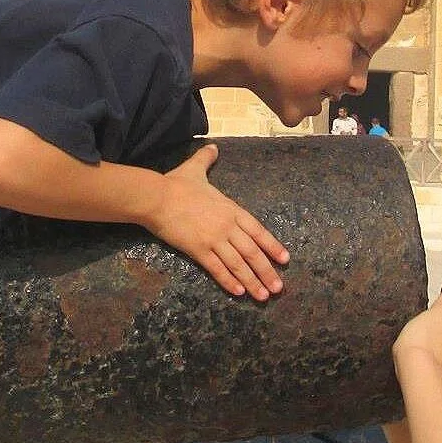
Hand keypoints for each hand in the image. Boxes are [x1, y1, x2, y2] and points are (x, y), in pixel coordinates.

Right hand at [147, 144, 290, 300]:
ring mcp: (213, 239)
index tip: (285, 260)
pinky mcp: (198, 250)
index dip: (272, 246)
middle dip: (267, 271)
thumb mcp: (195, 168)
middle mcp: (227, 226)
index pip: (258, 230)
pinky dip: (229, 281)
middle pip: (252, 252)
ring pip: (239, 264)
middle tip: (278, 288)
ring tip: (263, 296)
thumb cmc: (176, 184)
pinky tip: (238, 292)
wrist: (156, 197)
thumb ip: (206, 159)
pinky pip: (217, 269)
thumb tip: (213, 147)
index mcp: (231, 209)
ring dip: (253, 281)